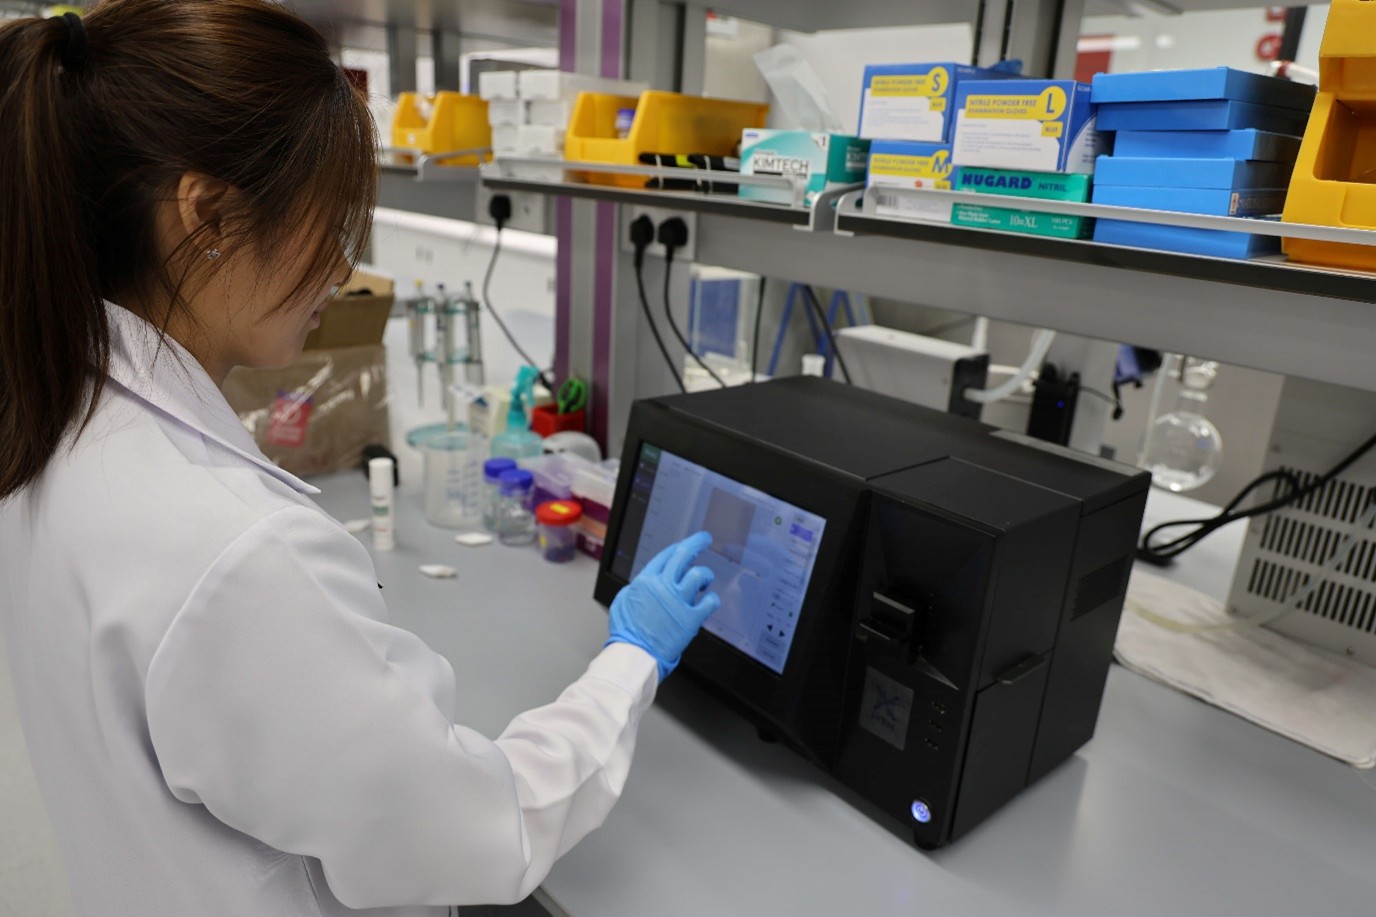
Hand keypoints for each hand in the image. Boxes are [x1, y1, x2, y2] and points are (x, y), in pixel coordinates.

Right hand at [606, 531, 721, 680]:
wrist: (634, 653)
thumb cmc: (627, 632)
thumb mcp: (623, 601)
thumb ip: (637, 588)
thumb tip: (646, 583)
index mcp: (646, 581)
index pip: (667, 555)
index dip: (680, 546)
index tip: (688, 543)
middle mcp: (663, 587)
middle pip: (684, 555)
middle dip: (697, 542)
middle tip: (705, 539)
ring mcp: (678, 602)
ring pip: (699, 575)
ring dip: (705, 575)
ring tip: (705, 581)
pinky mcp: (690, 619)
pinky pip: (710, 601)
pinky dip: (712, 599)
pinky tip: (709, 602)